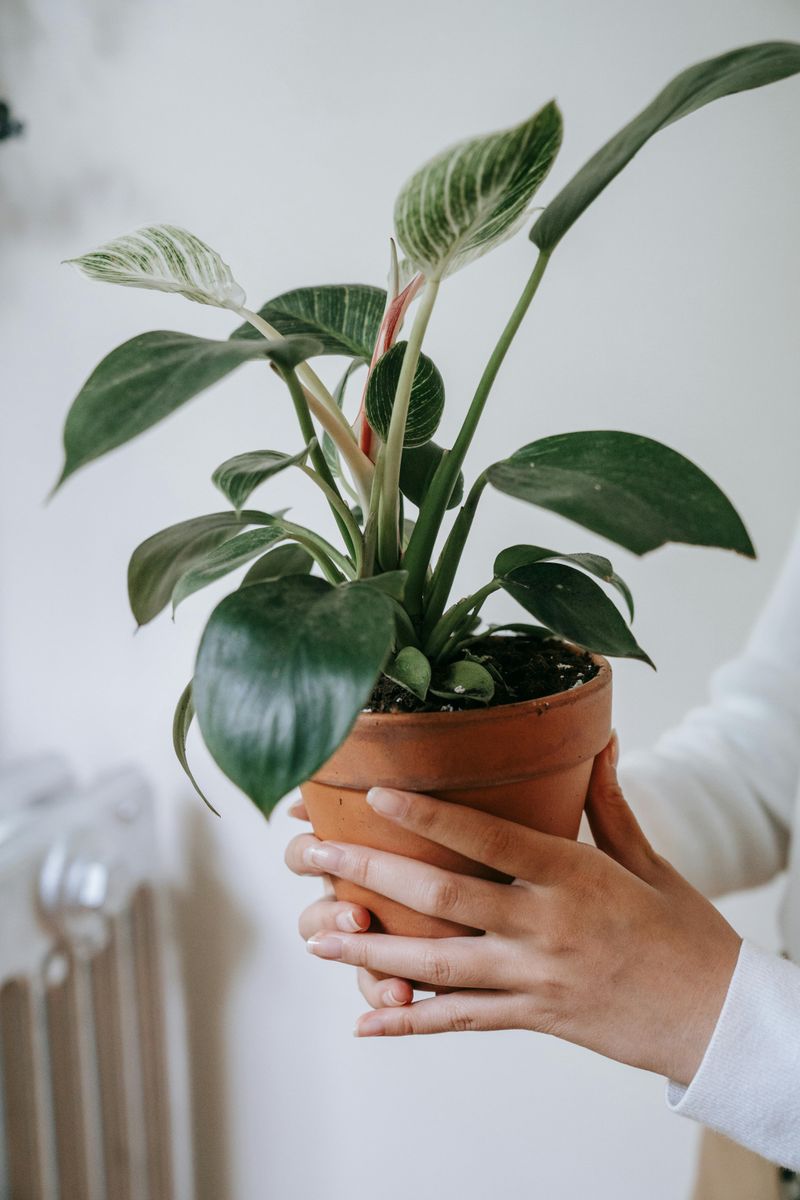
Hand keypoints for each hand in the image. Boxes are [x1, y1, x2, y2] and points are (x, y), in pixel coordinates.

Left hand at [293, 736, 741, 1083]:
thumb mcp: (646, 858)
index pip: (488, 840)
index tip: (377, 794)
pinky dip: (410, 1022)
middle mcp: (545, 926)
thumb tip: (600, 740)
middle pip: (444, 900)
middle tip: (315, 856)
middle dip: (372, 875)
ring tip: (319, 937)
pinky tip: (364, 1023)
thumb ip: (607, 802)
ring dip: (373, 951)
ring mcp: (535, 978)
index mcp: (571, 875)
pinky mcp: (534, 1017)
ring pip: (439, 966)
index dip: (429, 818)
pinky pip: (462, 1022)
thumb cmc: (683, 929)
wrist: (717, 1016)